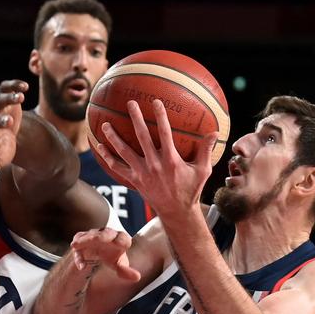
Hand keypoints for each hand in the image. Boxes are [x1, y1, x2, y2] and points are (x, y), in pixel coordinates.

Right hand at [71, 228, 140, 281]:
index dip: (122, 240)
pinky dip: (79, 257)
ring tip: (78, 245)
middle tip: (100, 239)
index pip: (123, 237)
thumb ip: (126, 271)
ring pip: (89, 236)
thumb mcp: (119, 264)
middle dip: (103, 236)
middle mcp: (106, 234)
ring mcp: (92, 236)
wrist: (96, 254)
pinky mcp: (81, 242)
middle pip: (105, 233)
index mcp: (119, 239)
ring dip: (85, 240)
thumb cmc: (111, 256)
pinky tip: (82, 266)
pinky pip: (79, 247)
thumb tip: (137, 277)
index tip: (123, 245)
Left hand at [95, 99, 218, 215]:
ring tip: (105, 124)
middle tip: (130, 103)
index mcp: (171, 160)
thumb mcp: (203, 170)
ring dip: (113, 137)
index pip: (164, 132)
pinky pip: (116, 167)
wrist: (176, 212)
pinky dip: (107, 156)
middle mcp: (154, 164)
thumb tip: (216, 131)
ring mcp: (141, 172)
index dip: (160, 116)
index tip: (155, 101)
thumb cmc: (191, 189)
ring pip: (124, 151)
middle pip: (141, 136)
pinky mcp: (133, 180)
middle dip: (135, 118)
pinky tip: (99, 146)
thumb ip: (206, 149)